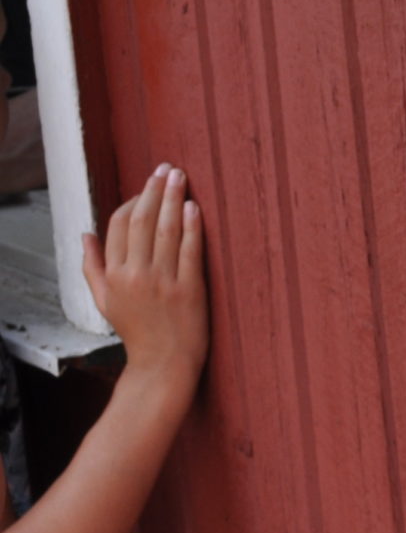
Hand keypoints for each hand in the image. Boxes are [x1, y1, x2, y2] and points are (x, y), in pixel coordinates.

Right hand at [82, 163, 206, 389]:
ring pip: (166, 230)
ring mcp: (163, 282)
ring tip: (180, 176)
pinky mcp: (189, 290)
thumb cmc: (136, 331)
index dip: (133, 200)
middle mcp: (135, 274)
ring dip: (173, 199)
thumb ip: (91, 266)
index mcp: (113, 274)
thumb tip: (84, 234)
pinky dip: (192, 227)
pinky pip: (190, 251)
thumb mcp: (103, 300)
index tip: (148, 186)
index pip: (118, 224)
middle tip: (167, 168)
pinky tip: (194, 207)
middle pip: (142, 220)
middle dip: (154, 190)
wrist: (163, 364)